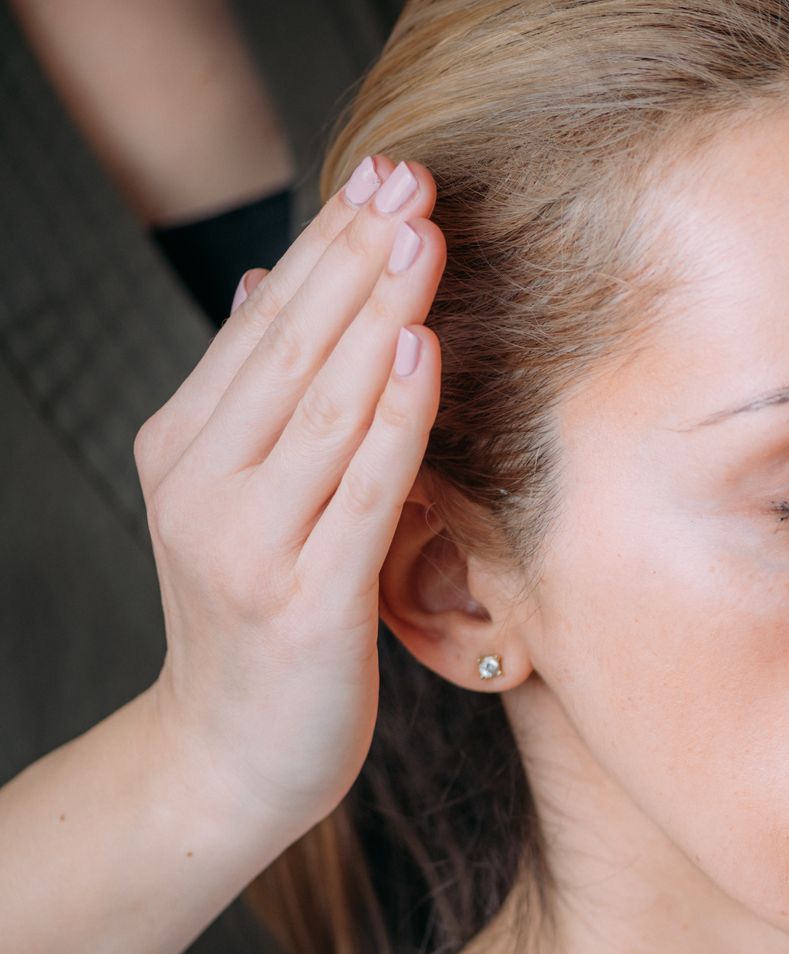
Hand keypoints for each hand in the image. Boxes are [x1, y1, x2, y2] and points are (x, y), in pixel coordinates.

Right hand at [131, 155, 446, 849]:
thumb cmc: (259, 625)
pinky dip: (392, 418)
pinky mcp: (303, 603)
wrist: (228, 760)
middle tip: (412, 180)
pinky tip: (421, 353)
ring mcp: (246, 545)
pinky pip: (361, 492)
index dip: (328, 247)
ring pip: (324, 407)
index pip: (263, 326)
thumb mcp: (241, 501)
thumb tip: (262, 288)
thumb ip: (259, 403)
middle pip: (291, 349)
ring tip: (424, 238)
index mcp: (184, 449)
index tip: (387, 178)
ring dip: (378, 315)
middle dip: (357, 258)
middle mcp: (203, 487)